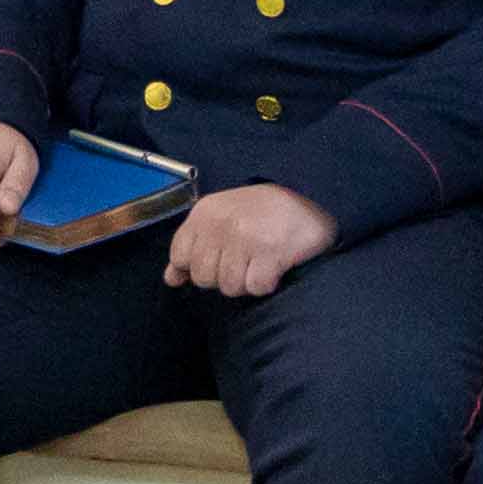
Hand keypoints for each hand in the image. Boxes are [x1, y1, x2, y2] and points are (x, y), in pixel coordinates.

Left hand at [165, 181, 336, 302]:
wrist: (312, 196)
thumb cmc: (263, 211)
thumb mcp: (220, 218)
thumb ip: (193, 247)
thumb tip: (171, 279)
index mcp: (205, 213)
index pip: (180, 256)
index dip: (196, 266)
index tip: (219, 259)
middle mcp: (221, 225)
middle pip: (204, 277)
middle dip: (223, 277)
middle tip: (244, 261)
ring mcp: (246, 239)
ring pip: (230, 287)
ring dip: (247, 282)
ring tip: (259, 262)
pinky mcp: (271, 253)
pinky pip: (256, 287)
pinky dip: (266, 284)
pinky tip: (273, 267)